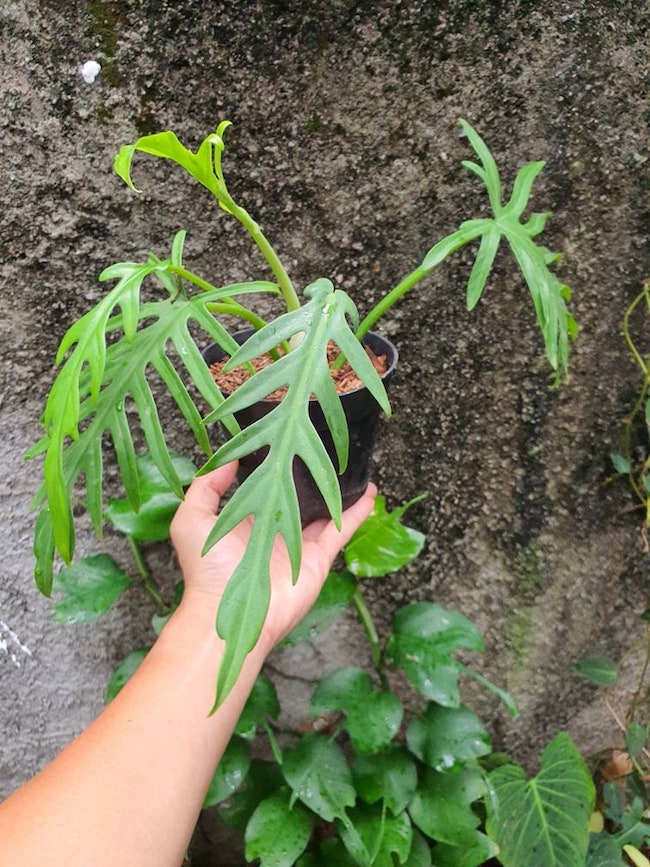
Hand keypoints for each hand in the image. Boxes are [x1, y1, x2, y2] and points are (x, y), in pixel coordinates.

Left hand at [170, 461, 376, 646]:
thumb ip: (206, 485)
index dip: (276, 466)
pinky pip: (341, 531)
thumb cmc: (206, 567)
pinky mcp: (317, 559)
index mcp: (246, 519)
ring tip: (358, 469)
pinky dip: (356, 513)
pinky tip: (370, 493)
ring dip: (340, 492)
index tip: (288, 441)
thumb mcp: (192, 518)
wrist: (227, 613)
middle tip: (327, 449)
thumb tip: (230, 457)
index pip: (265, 486)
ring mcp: (298, 545)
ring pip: (325, 513)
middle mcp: (275, 529)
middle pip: (300, 498)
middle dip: (313, 478)